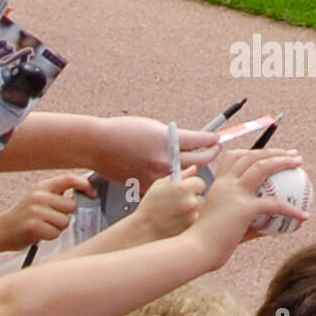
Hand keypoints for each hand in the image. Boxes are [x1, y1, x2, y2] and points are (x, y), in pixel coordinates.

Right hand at [0, 172, 94, 248]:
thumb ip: (59, 194)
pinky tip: (39, 233)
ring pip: (65, 221)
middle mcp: (39, 196)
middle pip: (72, 205)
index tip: (92, 194)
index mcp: (42, 187)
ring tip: (44, 226)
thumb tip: (86, 193)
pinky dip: (50, 236)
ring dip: (58, 228)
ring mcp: (35, 211)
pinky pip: (56, 233)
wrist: (2, 229)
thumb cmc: (26, 216)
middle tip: (51, 218)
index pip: (69, 179)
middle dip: (66, 215)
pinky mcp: (34, 226)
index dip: (84, 185)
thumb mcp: (39, 198)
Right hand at [90, 116, 221, 190]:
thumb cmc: (123, 132)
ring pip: (185, 178)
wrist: (97, 145)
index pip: (203, 142)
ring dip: (191, 172)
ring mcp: (157, 177)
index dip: (213, 141)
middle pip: (201, 162)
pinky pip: (167, 186)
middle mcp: (165, 161)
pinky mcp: (147, 187)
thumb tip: (193, 144)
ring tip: (190, 165)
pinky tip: (166, 176)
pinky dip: (170, 181)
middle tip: (213, 151)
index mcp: (169, 141)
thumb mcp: (154, 128)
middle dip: (210, 155)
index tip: (217, 140)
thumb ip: (175, 139)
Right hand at [131, 166, 205, 240]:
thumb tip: (194, 168)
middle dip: (192, 197)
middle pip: (201, 196)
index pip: (199, 182)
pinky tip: (175, 220)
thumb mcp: (160, 185)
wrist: (145, 228)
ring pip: (198, 208)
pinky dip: (188, 219)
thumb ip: (181, 175)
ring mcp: (192, 215)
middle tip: (178, 201)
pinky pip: (194, 219)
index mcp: (183, 187)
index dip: (191, 185)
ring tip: (174, 212)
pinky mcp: (192, 226)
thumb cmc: (150, 205)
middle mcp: (190, 201)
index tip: (184, 188)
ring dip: (190, 209)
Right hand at [191, 149, 308, 263]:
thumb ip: (248, 224)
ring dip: (283, 161)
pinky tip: (304, 216)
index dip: (252, 152)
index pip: (234, 157)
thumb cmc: (208, 243)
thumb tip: (270, 228)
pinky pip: (274, 205)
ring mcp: (234, 193)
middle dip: (274, 151)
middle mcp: (226, 184)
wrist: (196, 251)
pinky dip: (292, 209)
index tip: (269, 154)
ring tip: (300, 163)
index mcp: (218, 184)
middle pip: (251, 156)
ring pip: (262, 167)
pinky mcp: (243, 208)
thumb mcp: (228, 227)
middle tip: (293, 155)